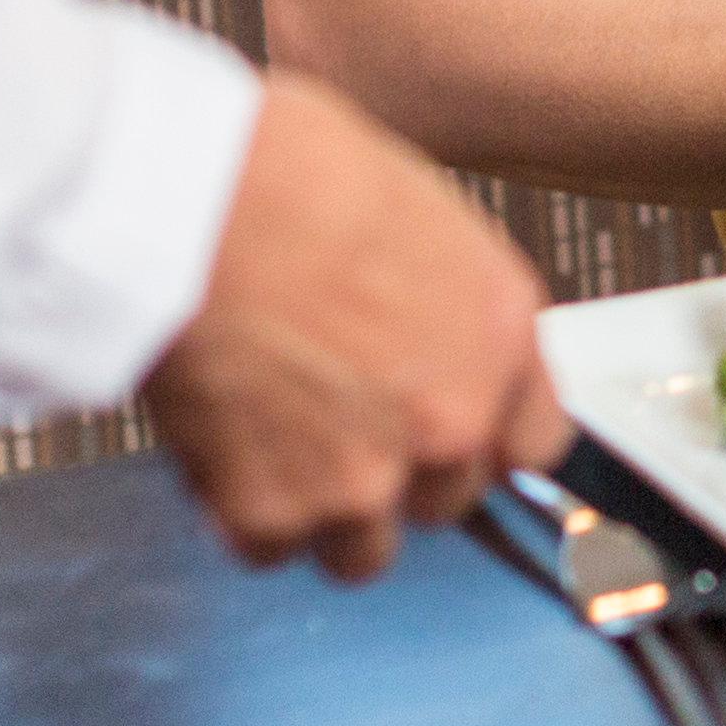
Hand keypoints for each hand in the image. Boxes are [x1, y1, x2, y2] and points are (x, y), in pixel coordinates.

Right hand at [144, 68, 569, 581]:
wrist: (191, 201)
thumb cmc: (291, 175)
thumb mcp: (425, 220)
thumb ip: (449, 311)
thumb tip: (437, 345)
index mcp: (501, 338)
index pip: (535, 445)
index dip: (483, 442)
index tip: (452, 440)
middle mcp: (451, 421)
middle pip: (447, 502)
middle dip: (398, 472)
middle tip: (338, 418)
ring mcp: (364, 479)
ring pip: (361, 549)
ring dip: (325, 510)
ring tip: (276, 436)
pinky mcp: (272, 512)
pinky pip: (269, 549)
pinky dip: (243, 512)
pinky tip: (224, 443)